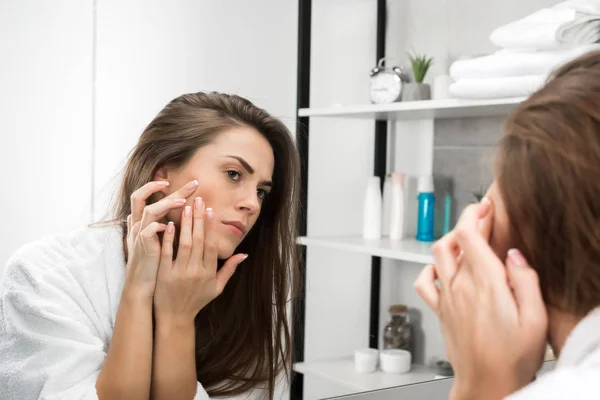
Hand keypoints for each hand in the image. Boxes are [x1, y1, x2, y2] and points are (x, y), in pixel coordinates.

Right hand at [124, 179, 198, 298]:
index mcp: (141, 221)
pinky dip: (160, 226)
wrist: (143, 285)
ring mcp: (138, 234)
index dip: (156, 185)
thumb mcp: (159, 241)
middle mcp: (137, 224)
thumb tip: (176, 215)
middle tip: (194, 183)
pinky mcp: (142, 246)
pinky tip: (173, 226)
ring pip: (150, 210)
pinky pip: (149, 230)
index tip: (182, 185)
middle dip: (171, 189)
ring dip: (168, 204)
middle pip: (145, 197)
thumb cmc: (153, 264)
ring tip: (185, 201)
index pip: (144, 196)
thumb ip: (164, 226)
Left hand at [153, 196, 247, 326]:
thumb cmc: (197, 301)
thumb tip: (244, 254)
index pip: (211, 246)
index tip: (211, 210)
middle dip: (199, 219)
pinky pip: (167, 253)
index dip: (211, 228)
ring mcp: (180, 273)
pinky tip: (169, 224)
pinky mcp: (165, 274)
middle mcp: (196, 272)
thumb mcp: (217, 288)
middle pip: (199, 241)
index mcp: (209, 273)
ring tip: (186, 207)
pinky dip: (169, 238)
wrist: (175, 318)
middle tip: (199, 200)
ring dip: (186, 224)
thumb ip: (229, 269)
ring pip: (185, 244)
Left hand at [414, 199, 547, 399]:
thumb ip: (526, 281)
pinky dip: (430, 268)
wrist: (486, 384)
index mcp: (485, 283)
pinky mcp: (440, 310)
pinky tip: (442, 268)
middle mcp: (460, 286)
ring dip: (449, 241)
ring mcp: (446, 297)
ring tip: (466, 240)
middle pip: (453, 240)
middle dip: (466, 223)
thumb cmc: (512, 357)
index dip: (474, 214)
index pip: (468, 234)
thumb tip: (514, 254)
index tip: (485, 206)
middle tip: (483, 219)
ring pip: (437, 255)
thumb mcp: (535, 319)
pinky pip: (424, 282)